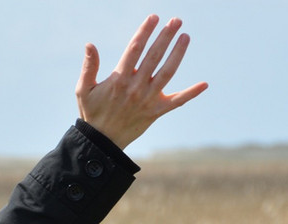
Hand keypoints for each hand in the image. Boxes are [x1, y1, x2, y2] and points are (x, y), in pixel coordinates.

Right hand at [76, 15, 208, 148]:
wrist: (101, 141)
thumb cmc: (92, 112)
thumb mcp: (83, 89)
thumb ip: (89, 66)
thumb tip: (90, 44)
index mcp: (118, 79)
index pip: (134, 49)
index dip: (145, 32)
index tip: (154, 18)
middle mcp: (135, 87)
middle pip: (154, 56)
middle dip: (165, 37)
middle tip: (176, 20)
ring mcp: (148, 99)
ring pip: (167, 73)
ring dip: (178, 54)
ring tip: (186, 36)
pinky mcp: (156, 112)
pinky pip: (177, 102)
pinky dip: (191, 93)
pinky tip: (204, 84)